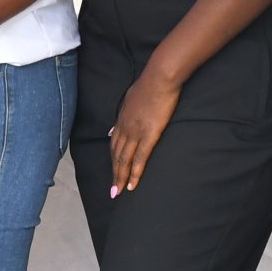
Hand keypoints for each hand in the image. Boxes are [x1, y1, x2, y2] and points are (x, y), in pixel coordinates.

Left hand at [107, 66, 182, 195]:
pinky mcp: (149, 134)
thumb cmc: (150, 84)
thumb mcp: (130, 98)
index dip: (112, 160)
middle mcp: (125, 128)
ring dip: (120, 178)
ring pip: (124, 160)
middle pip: (116, 155)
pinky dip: (135, 173)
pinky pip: (140, 158)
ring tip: (118, 192)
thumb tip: (114, 127)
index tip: (112, 172)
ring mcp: (136, 132)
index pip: (114, 144)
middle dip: (113, 174)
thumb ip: (123, 114)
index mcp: (122, 119)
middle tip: (112, 191)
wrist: (160, 77)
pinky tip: (132, 185)